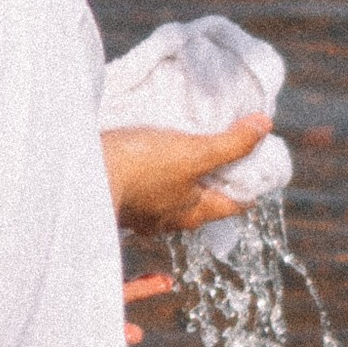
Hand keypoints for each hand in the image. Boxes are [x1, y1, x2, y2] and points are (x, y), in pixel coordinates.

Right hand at [100, 113, 269, 240]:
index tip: (261, 164)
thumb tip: (265, 126)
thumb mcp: (192, 153)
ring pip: (173, 196)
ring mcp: (142, 212)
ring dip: (183, 177)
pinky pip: (147, 188)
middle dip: (217, 180)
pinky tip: (150, 157)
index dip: (252, 185)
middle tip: (226, 150)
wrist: (82, 173)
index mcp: (194, 213)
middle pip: (205, 201)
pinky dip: (156, 173)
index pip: (236, 204)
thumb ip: (230, 144)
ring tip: (187, 149)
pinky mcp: (120, 196)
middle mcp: (170, 219)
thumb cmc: (141, 167)